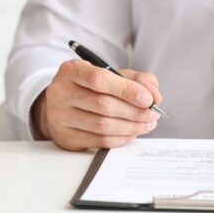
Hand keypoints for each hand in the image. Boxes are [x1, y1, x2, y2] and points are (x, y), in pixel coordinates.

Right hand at [32, 60, 162, 150]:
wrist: (62, 105)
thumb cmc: (90, 87)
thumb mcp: (111, 74)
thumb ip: (136, 79)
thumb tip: (153, 95)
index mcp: (71, 71)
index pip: (99, 79)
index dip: (126, 90)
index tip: (147, 99)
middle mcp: (60, 93)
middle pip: (103, 105)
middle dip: (134, 111)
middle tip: (152, 113)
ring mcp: (60, 117)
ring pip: (103, 126)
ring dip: (131, 127)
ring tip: (146, 123)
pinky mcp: (65, 137)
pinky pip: (100, 141)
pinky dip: (121, 138)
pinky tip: (131, 132)